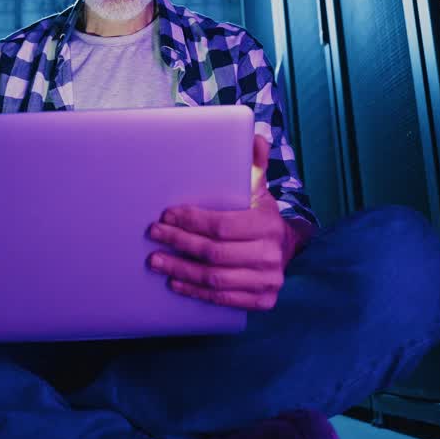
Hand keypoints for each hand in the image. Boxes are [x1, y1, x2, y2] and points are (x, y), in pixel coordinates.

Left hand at [146, 134, 304, 310]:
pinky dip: (196, 292)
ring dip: (181, 269)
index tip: (166, 215)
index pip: (222, 226)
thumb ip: (255, 163)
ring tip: (156, 260)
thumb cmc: (261, 215)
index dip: (191, 221)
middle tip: (154, 235)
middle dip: (179, 243)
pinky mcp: (262, 301)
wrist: (285, 248)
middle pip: (214, 253)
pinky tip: (175, 282)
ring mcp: (268, 282)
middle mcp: (270, 255)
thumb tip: (253, 136)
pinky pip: (223, 300)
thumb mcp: (259, 188)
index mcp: (268, 225)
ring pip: (215, 279)